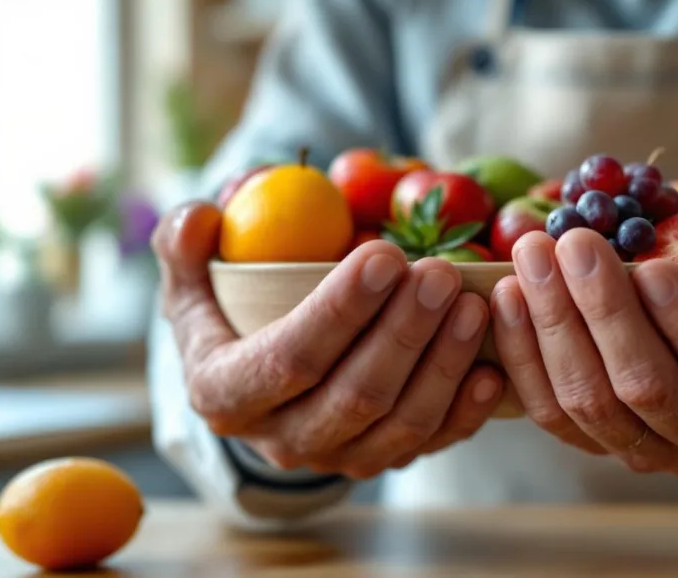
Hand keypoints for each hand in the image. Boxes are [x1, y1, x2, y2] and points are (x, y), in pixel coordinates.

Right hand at [152, 202, 503, 478]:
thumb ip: (185, 248)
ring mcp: (337, 457)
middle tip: (441, 273)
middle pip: (356, 395)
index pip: (290, 359)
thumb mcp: (191, 285)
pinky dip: (465, 412)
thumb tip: (200, 217)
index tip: (386, 254)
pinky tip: (491, 370)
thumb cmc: (226, 323)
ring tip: (474, 306)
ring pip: (401, 425)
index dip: (341, 311)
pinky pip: (429, 445)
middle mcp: (282, 439)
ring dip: (444, 365)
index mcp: (227, 394)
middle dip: (405, 333)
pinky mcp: (380, 460)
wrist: (254, 387)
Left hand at [491, 180, 677, 475]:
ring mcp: (655, 451)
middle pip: (645, 391)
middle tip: (569, 243)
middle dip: (600, 313)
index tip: (649, 264)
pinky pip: (553, 415)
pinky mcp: (605, 444)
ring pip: (590, 407)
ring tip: (529, 260)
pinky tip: (506, 299)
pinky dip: (524, 358)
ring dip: (552, 330)